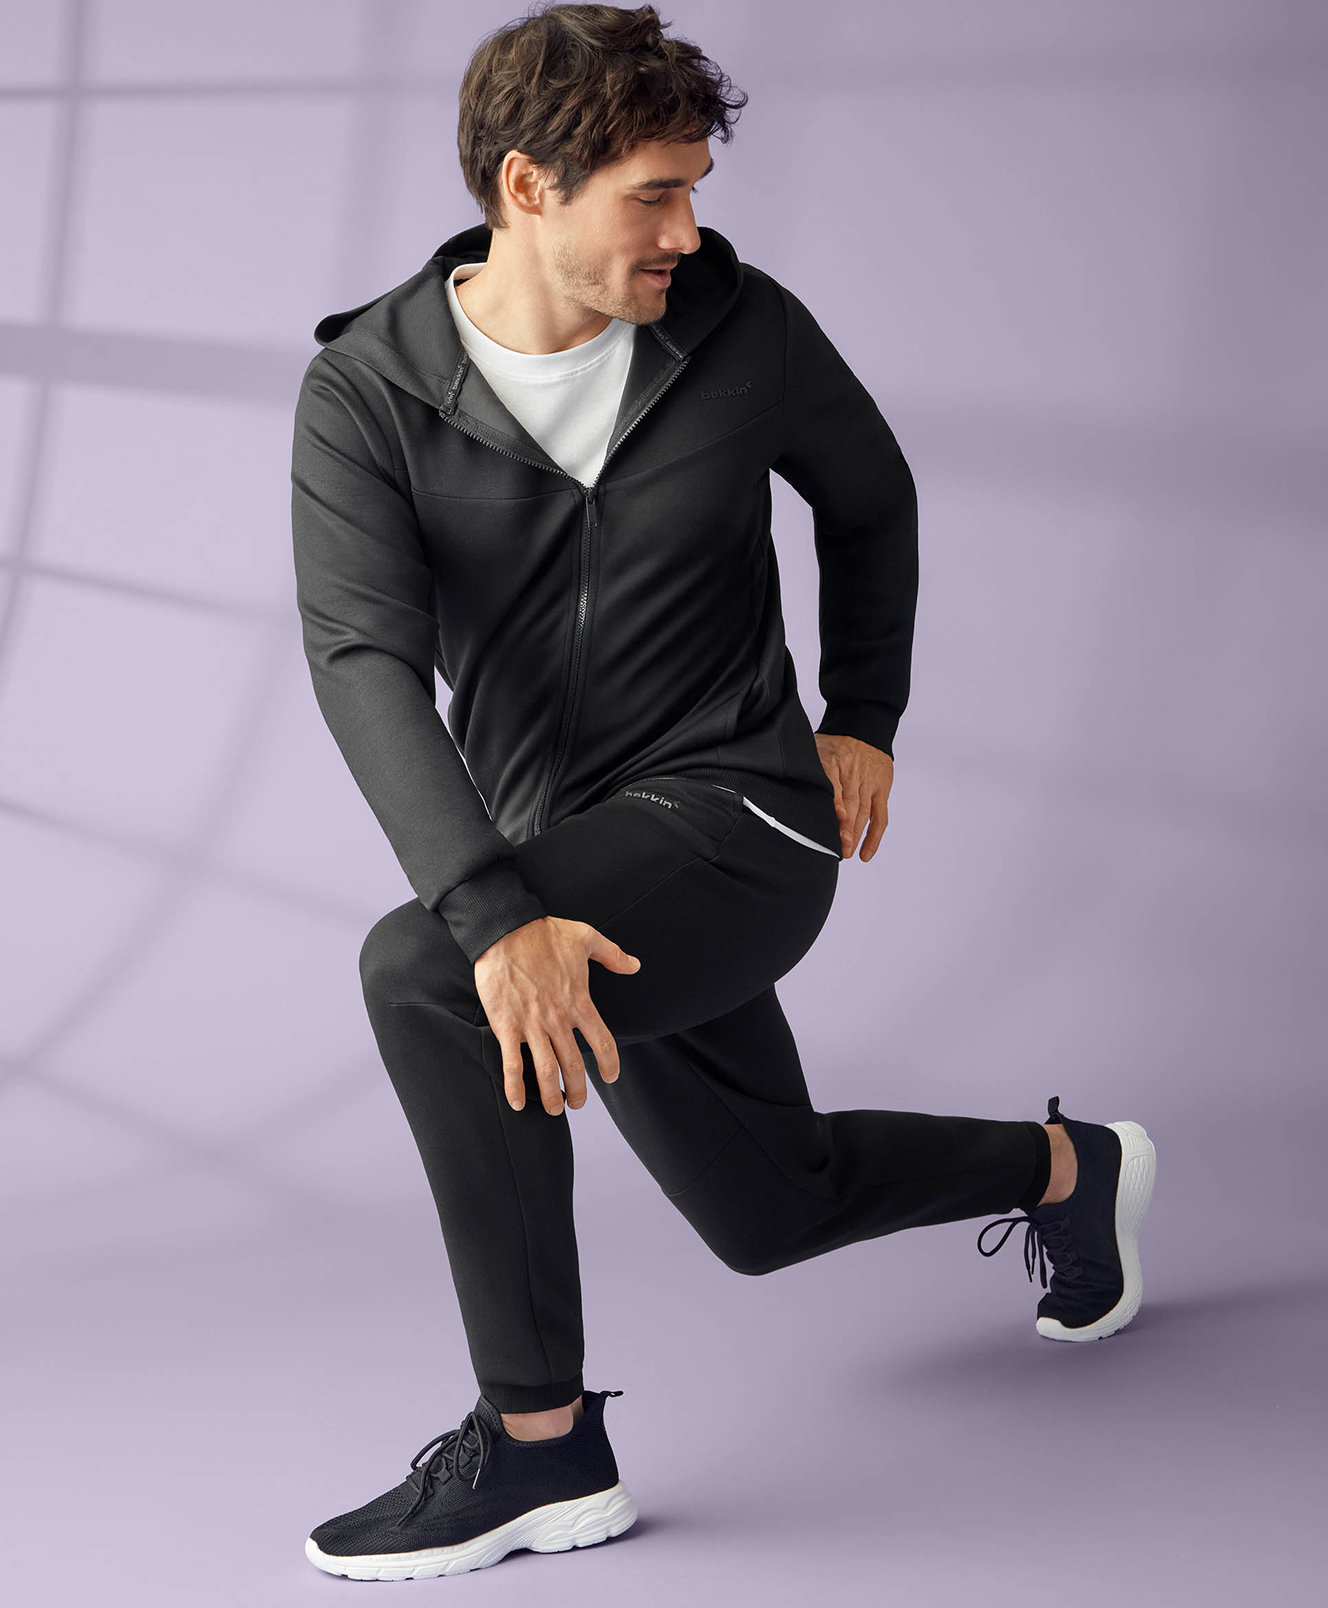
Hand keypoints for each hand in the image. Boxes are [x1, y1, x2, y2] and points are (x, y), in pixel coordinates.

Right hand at [473, 916, 640, 1114]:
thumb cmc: (544, 933)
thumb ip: (613, 955)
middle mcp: (558, 1019)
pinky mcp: (506, 1026)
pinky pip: (512, 1063)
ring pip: (546, 1071)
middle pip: (574, 1065)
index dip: (610, 1064)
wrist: (505, 929)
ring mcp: (532, 1025)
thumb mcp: (586, 937)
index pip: (603, 1042)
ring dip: (551, 1096)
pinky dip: (515, 1087)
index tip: (610, 1077)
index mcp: (579, 1001)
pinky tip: (518, 1103)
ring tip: (554, 1109)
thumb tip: (635, 965)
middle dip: (578, 1090)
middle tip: (577, 1103)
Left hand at [814, 732, 893, 860]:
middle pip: (850, 804)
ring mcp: (868, 783)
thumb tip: (782, 787)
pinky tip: (865, 853)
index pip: (834, 784)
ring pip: (863, 813)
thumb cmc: (834, 743)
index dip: (836, 802)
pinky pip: (880, 816)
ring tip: (846, 853)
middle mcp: (853, 774)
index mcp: (833, 762)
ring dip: (856, 835)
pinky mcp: (881, 789)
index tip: (837, 817)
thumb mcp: (814, 748)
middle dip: (845, 828)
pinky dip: (874, 836)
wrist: (863, 727)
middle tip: (838, 849)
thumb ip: (804, 769)